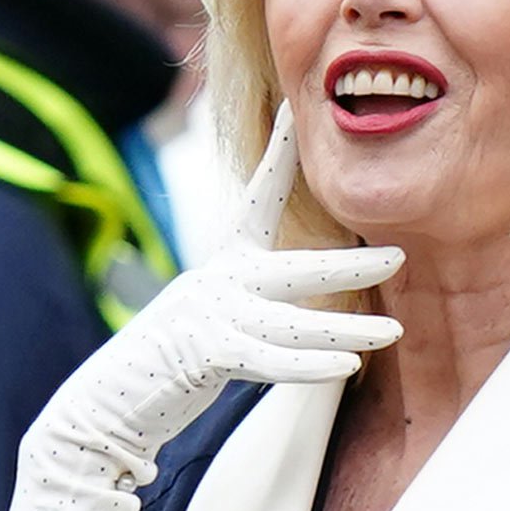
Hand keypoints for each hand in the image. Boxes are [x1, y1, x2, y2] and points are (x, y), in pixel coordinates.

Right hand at [25, 99, 403, 481]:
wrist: (109, 400)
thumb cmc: (169, 358)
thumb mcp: (216, 312)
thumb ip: (255, 296)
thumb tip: (301, 292)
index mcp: (225, 263)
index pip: (258, 197)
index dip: (279, 153)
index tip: (294, 110)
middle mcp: (219, 281)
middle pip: (296, 269)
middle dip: (350, 266)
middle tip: (400, 256)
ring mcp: (211, 316)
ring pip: (292, 322)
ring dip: (347, 329)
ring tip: (393, 333)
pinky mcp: (203, 354)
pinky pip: (268, 361)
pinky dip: (308, 364)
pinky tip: (347, 364)